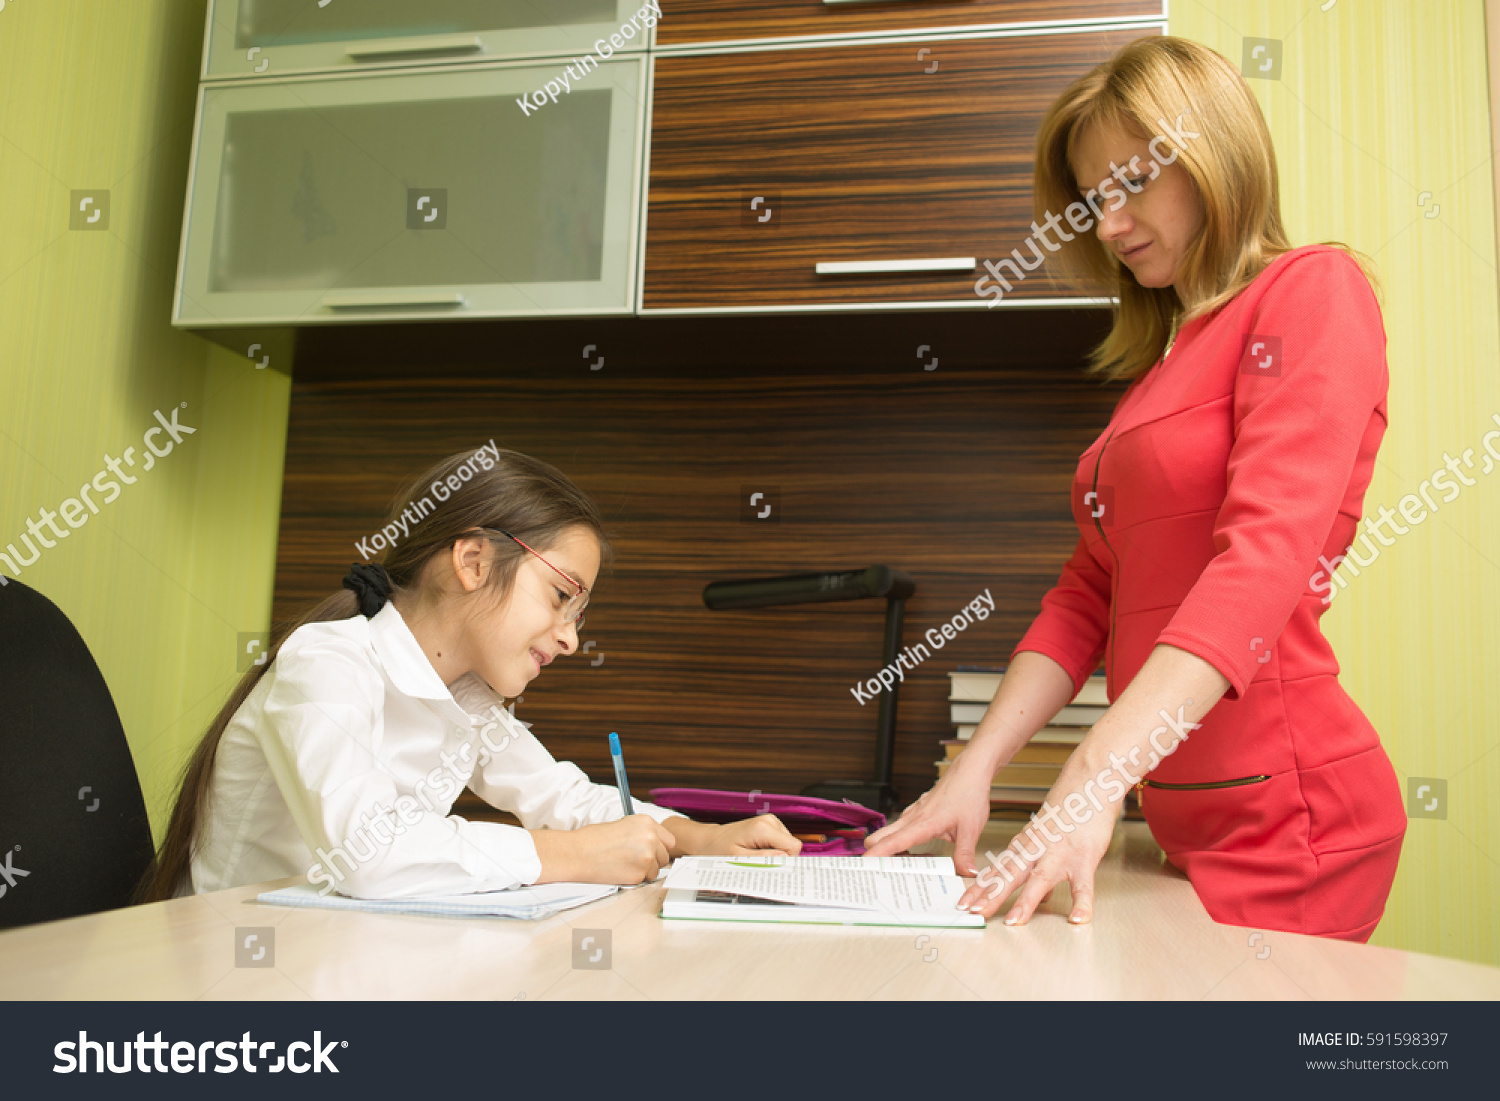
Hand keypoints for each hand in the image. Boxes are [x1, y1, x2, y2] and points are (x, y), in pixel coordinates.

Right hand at [530, 814, 674, 885]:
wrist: (579, 853)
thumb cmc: (595, 839)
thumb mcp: (624, 825)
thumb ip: (643, 833)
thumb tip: (656, 844)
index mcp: (647, 823)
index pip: (669, 840)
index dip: (660, 847)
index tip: (652, 851)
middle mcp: (651, 838)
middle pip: (665, 856)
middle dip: (653, 860)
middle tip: (634, 859)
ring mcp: (647, 857)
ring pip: (656, 870)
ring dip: (644, 870)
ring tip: (624, 864)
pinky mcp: (639, 874)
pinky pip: (644, 879)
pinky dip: (635, 878)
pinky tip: (621, 870)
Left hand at [686, 815, 803, 856]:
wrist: (710, 840)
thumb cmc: (720, 849)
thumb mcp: (739, 859)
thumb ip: (762, 859)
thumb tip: (784, 858)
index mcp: (763, 828)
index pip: (793, 846)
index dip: (786, 860)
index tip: (771, 867)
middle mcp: (770, 821)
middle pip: (791, 845)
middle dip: (779, 857)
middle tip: (758, 862)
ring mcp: (770, 821)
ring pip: (787, 844)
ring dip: (774, 853)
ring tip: (754, 855)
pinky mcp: (769, 825)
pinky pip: (781, 841)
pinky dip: (772, 849)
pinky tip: (756, 850)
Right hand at [862, 750, 995, 874]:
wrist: (969, 773)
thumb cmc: (968, 795)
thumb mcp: (971, 830)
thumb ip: (965, 854)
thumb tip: (967, 873)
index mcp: (923, 824)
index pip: (894, 842)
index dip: (877, 854)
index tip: (866, 865)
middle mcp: (912, 818)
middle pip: (878, 837)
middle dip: (875, 854)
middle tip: (883, 872)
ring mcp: (912, 814)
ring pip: (887, 832)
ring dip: (888, 848)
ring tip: (904, 866)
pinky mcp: (915, 812)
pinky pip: (899, 828)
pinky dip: (899, 841)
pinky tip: (915, 851)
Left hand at [956, 768, 1119, 924]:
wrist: (1089, 780)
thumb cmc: (1068, 807)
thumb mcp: (1046, 835)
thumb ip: (1040, 865)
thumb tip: (1041, 896)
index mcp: (1026, 844)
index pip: (998, 869)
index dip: (981, 887)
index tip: (965, 903)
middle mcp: (1038, 849)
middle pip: (1011, 875)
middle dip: (991, 895)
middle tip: (975, 913)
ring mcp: (1060, 854)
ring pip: (1040, 879)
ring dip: (1026, 901)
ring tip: (1014, 922)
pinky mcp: (1084, 857)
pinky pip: (1084, 884)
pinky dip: (1082, 902)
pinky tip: (1078, 919)